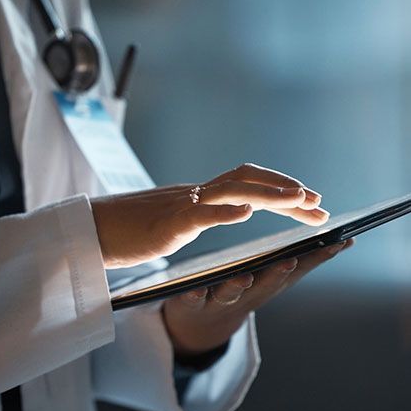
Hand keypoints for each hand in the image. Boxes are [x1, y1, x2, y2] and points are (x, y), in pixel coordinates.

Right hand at [91, 163, 328, 268]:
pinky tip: (246, 215)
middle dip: (288, 190)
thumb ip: (204, 213)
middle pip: (248, 180)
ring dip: (269, 195)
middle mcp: (194, 195)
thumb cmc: (126, 230)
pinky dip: (222, 212)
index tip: (311, 201)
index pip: (248, 184)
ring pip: (231, 191)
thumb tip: (236, 208)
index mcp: (198, 197)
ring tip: (300, 202)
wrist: (89, 230)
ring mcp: (179, 207)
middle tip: (320, 205)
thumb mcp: (174, 220)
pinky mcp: (163, 225)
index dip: (282, 189)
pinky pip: (195, 214)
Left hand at [162, 239, 354, 355]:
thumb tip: (347, 240)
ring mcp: (219, 300)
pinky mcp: (191, 303)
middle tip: (288, 261)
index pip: (296, 267)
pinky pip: (191, 300)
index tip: (332, 244)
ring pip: (229, 294)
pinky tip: (191, 290)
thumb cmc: (246, 288)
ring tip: (243, 277)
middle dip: (278, 274)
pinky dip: (193, 296)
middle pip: (265, 284)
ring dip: (238, 287)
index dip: (315, 257)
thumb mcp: (275, 275)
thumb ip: (305, 258)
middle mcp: (248, 292)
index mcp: (269, 280)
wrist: (201, 321)